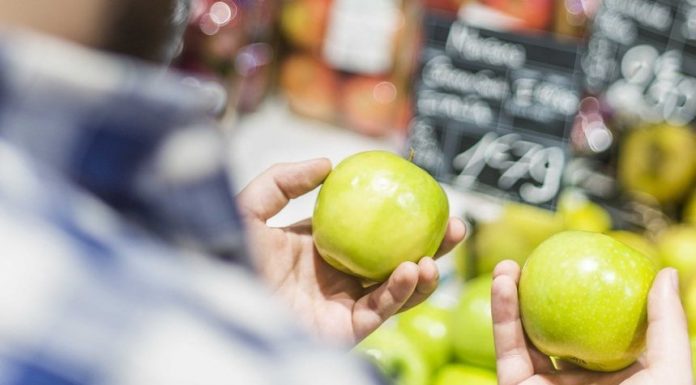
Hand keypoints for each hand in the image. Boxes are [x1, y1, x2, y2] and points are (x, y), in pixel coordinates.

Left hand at [236, 158, 464, 344]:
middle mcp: (336, 275)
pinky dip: (401, 291)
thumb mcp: (250, 208)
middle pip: (393, 257)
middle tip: (454, 226)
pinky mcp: (345, 329)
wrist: (216, 303)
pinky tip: (413, 270)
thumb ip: (283, 180)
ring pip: (396, 288)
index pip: (369, 228)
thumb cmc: (225, 256)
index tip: (424, 194)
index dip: (398, 214)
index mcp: (320, 247)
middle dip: (428, 244)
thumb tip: (328, 163)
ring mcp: (342, 303)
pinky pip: (381, 309)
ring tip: (437, 254)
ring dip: (424, 272)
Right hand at [491, 260, 692, 384]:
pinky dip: (501, 312)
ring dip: (511, 295)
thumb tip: (665, 272)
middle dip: (542, 290)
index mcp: (615, 374)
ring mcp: (543, 383)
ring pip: (523, 331)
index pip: (597, 323)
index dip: (586, 291)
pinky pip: (507, 344)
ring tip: (509, 265)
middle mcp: (577, 377)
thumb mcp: (670, 372)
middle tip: (537, 259)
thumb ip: (667, 325)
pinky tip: (503, 284)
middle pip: (554, 323)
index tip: (579, 258)